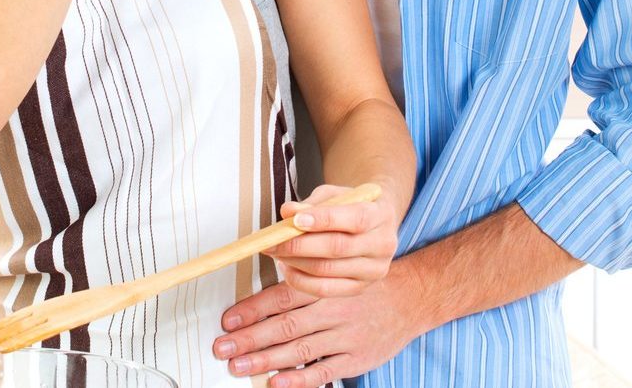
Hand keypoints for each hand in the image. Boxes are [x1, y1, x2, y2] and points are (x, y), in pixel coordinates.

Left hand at [212, 270, 419, 386]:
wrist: (409, 298)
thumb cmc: (363, 282)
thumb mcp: (338, 263)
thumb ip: (304, 266)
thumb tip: (267, 257)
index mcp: (324, 283)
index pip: (282, 295)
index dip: (253, 308)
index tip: (228, 320)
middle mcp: (333, 309)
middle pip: (285, 324)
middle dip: (250, 337)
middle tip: (222, 347)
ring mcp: (344, 335)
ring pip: (299, 349)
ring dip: (265, 359)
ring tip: (238, 365)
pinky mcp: (355, 358)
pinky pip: (324, 370)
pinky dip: (299, 378)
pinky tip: (276, 382)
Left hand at [269, 184, 399, 296]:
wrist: (375, 225)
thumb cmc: (350, 205)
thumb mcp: (335, 195)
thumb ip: (312, 203)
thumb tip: (288, 211)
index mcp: (382, 214)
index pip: (355, 219)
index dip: (324, 219)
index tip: (295, 219)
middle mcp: (383, 245)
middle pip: (338, 248)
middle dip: (299, 245)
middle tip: (272, 241)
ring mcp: (374, 270)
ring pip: (328, 270)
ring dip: (295, 262)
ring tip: (276, 252)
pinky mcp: (360, 288)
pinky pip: (325, 289)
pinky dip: (301, 280)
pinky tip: (287, 268)